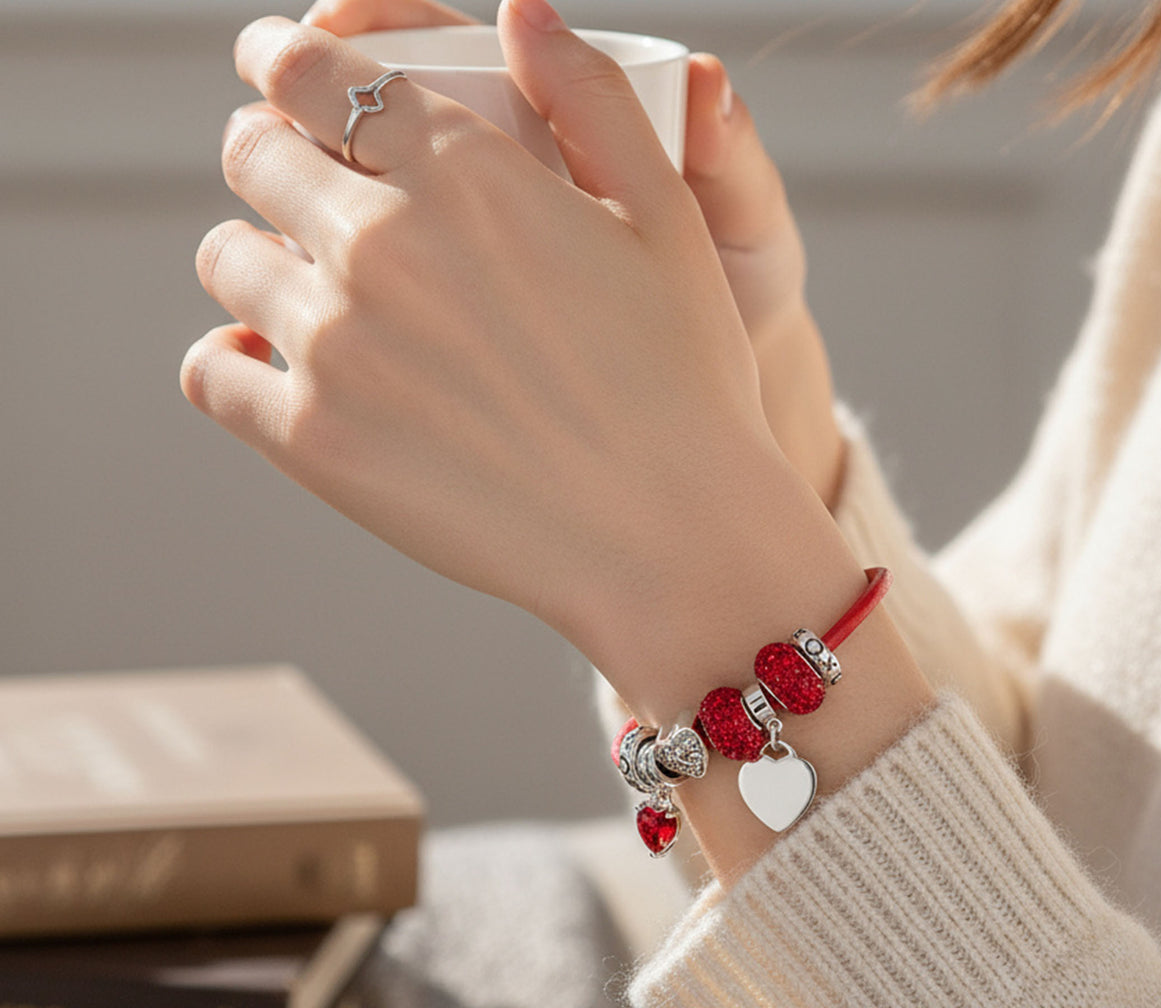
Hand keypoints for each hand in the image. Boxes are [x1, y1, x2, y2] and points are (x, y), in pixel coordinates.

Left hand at [182, 0, 839, 702]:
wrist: (672, 540)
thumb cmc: (686, 385)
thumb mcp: (671, 219)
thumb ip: (592, 98)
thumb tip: (522, 11)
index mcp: (462, 171)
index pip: (312, 71)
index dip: (286, 63)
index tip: (284, 78)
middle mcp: (380, 242)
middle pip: (254, 158)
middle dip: (273, 159)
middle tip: (305, 194)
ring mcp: (337, 345)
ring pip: (226, 262)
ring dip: (258, 263)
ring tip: (309, 297)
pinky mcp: (315, 442)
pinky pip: (211, 375)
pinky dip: (229, 364)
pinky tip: (265, 369)